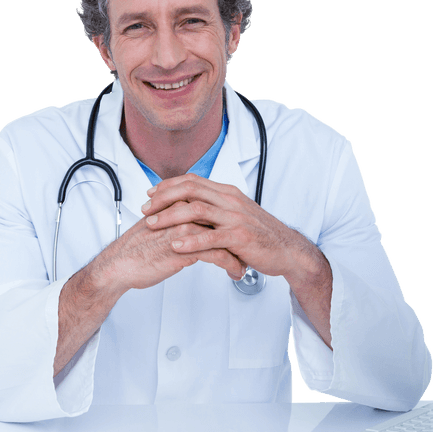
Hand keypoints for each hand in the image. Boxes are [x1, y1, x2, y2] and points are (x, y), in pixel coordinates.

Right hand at [92, 201, 246, 294]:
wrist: (120, 264)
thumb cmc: (136, 249)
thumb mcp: (159, 227)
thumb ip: (176, 221)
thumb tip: (191, 225)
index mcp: (179, 205)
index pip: (213, 208)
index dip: (228, 222)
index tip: (237, 235)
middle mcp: (185, 214)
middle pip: (222, 220)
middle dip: (238, 236)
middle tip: (248, 249)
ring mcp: (186, 230)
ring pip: (224, 237)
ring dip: (238, 252)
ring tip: (245, 264)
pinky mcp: (186, 249)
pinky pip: (218, 255)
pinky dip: (231, 264)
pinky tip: (235, 272)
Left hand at [140, 174, 332, 346]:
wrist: (287, 250)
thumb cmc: (260, 234)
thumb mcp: (236, 213)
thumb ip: (215, 207)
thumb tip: (191, 204)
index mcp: (228, 193)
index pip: (192, 181)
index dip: (168, 186)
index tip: (149, 195)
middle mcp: (230, 201)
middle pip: (189, 191)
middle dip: (162, 199)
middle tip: (145, 210)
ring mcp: (235, 219)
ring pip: (196, 211)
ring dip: (170, 217)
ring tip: (152, 226)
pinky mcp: (240, 238)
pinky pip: (210, 237)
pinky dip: (190, 240)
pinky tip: (175, 245)